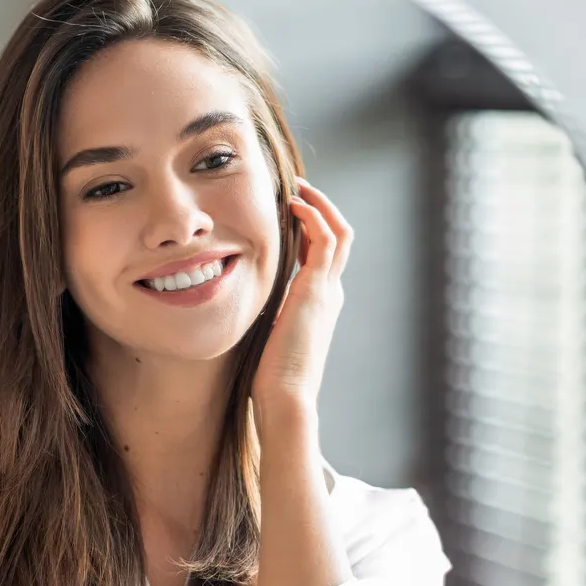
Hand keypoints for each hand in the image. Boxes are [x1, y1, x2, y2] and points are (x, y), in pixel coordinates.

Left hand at [252, 179, 351, 426]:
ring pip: (339, 232)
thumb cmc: (272, 377)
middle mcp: (329, 293)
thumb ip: (266, 316)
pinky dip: (314, 216)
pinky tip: (295, 205)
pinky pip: (326, 239)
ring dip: (320, 205)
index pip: (321, 256)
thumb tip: (245, 308)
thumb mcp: (268, 336)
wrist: (286, 396)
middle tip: (298, 190)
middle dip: (321, 210)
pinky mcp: (318, 289)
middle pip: (339, 238)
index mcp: (318, 304)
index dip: (308, 230)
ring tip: (298, 188)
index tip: (288, 213)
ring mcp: (327, 290)